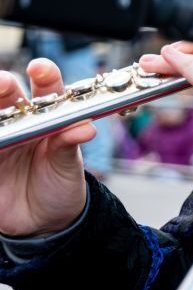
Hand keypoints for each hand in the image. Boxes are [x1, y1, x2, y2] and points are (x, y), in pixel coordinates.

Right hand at [0, 60, 89, 236]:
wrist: (45, 221)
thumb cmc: (61, 184)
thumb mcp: (68, 165)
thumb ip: (69, 144)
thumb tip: (86, 127)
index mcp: (48, 117)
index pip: (46, 88)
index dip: (44, 74)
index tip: (40, 68)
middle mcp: (21, 123)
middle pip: (7, 96)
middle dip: (3, 85)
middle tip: (3, 84)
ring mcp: (2, 139)